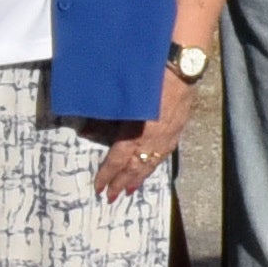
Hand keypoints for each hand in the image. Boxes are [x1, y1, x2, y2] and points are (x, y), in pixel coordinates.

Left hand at [93, 69, 194, 200]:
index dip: (107, 175)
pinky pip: (163, 154)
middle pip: (135, 167)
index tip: (98, 187)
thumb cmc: (148, 79)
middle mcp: (152, 140)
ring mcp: (167, 137)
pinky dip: (154, 164)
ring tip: (130, 189)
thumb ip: (104, 119)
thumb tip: (87, 133)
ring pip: (151, 163)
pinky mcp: (178, 130)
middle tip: (112, 197)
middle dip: (122, 182)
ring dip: (139, 177)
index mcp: (137, 133)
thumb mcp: (121, 99)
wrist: (181, 69)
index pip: (117, 160)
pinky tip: (150, 167)